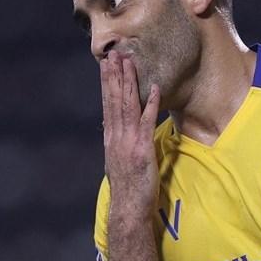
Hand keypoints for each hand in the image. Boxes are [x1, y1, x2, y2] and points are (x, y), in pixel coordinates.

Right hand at [100, 51, 160, 215]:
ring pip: (127, 105)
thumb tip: (118, 129)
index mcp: (111, 138)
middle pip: (114, 100)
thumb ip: (119, 143)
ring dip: (129, 83)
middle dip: (115, 75)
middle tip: (115, 54)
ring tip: (128, 62)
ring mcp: (128, 142)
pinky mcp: (143, 149)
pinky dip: (151, 104)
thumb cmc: (128, 188)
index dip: (107, 83)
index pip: (108, 104)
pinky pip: (147, 122)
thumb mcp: (119, 161)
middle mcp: (117, 136)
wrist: (128, 207)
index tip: (107, 65)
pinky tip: (154, 89)